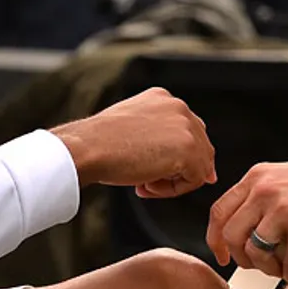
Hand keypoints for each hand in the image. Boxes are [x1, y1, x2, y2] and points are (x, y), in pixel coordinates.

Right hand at [50, 88, 215, 197]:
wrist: (87, 147)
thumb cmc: (100, 143)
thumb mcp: (132, 128)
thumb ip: (159, 137)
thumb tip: (189, 159)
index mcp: (164, 98)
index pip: (188, 130)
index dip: (177, 156)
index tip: (154, 169)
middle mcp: (179, 107)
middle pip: (200, 147)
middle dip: (177, 170)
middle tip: (146, 179)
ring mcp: (186, 126)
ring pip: (199, 165)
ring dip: (173, 181)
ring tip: (143, 182)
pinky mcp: (188, 149)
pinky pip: (194, 179)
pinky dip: (172, 190)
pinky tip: (145, 184)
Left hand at [205, 150, 287, 285]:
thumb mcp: (282, 179)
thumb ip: (258, 199)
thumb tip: (241, 234)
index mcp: (256, 178)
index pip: (219, 212)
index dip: (215, 239)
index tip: (222, 255)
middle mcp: (264, 191)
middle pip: (232, 236)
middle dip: (243, 258)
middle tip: (260, 264)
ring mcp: (282, 209)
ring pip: (255, 253)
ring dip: (269, 269)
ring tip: (285, 266)